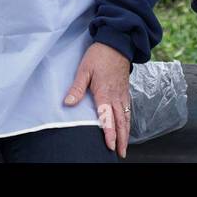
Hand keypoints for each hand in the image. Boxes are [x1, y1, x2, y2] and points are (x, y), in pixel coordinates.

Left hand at [64, 42, 132, 157]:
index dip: (109, 133)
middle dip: (121, 139)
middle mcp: (116, 96)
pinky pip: (128, 109)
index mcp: (104, 93)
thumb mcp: (84, 69)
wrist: (117, 42)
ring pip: (126, 117)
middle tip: (121, 153)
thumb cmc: (99, 55)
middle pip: (121, 122)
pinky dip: (129, 120)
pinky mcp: (125, 89)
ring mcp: (123, 93)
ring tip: (125, 146)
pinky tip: (127, 125)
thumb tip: (68, 103)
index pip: (107, 118)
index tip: (110, 146)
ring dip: (127, 133)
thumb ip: (77, 88)